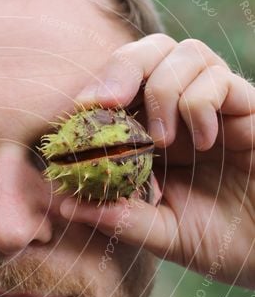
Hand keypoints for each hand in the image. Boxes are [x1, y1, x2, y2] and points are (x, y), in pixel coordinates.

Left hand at [59, 34, 254, 288]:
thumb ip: (117, 218)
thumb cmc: (220, 244)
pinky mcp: (251, 111)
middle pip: (150, 51)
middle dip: (121, 67)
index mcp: (155, 133)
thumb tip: (61, 205)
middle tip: (105, 102)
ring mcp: (219, 107)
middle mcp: (185, 111)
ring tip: (161, 139)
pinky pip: (222, 81)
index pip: (122, 85)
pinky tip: (202, 142)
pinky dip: (201, 102)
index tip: (77, 113)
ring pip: (186, 53)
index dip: (97, 88)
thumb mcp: (161, 235)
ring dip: (163, 88)